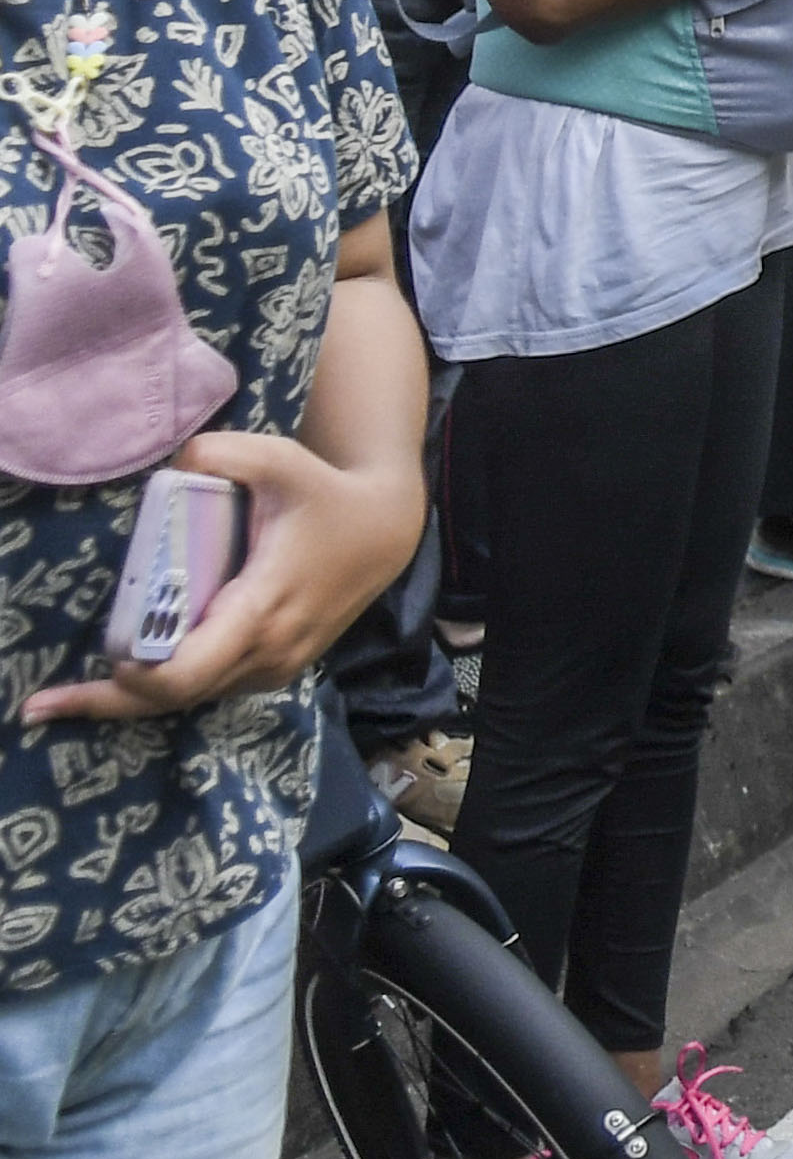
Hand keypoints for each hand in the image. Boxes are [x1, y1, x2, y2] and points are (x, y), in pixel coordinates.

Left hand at [21, 429, 420, 725]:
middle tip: (41, 706)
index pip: (189, 671)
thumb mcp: (279, 459)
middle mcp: (268, 651)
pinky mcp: (277, 667)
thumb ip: (221, 452)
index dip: (137, 679)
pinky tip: (130, 678)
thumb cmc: (325, 494)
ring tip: (71, 698)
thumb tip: (169, 460)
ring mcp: (275, 666)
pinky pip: (210, 689)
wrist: (385, 531)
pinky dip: (166, 689)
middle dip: (107, 704)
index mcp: (261, 608)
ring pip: (191, 699)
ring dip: (133, 701)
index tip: (103, 662)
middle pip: (175, 698)